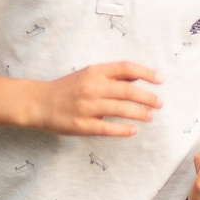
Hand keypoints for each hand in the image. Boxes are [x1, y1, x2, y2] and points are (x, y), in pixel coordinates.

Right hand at [27, 61, 161, 136]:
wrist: (38, 102)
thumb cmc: (67, 88)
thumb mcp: (87, 75)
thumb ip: (111, 76)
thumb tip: (138, 78)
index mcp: (94, 72)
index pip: (126, 68)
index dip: (146, 73)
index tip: (161, 79)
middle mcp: (92, 87)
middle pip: (128, 90)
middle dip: (148, 97)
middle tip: (160, 103)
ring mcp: (87, 107)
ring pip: (121, 109)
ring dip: (140, 113)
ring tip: (151, 116)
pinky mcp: (81, 125)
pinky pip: (107, 128)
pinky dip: (123, 130)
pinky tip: (134, 130)